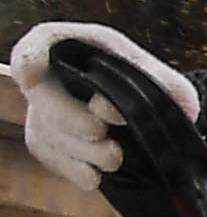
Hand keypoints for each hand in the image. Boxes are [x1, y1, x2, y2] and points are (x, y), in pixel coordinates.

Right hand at [10, 21, 200, 189]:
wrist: (148, 118)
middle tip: (101, 133)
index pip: (41, 42)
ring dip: (80, 150)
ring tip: (113, 157)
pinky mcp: (48, 139)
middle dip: (71, 119)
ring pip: (46, 130)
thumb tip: (146, 107)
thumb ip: (166, 86)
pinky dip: (73, 168)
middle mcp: (54, 75)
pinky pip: (50, 155)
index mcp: (80, 46)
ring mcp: (45, 108)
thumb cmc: (150, 87)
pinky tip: (94, 175)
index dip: (30, 55)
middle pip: (42, 96)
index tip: (33, 70)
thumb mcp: (166, 80)